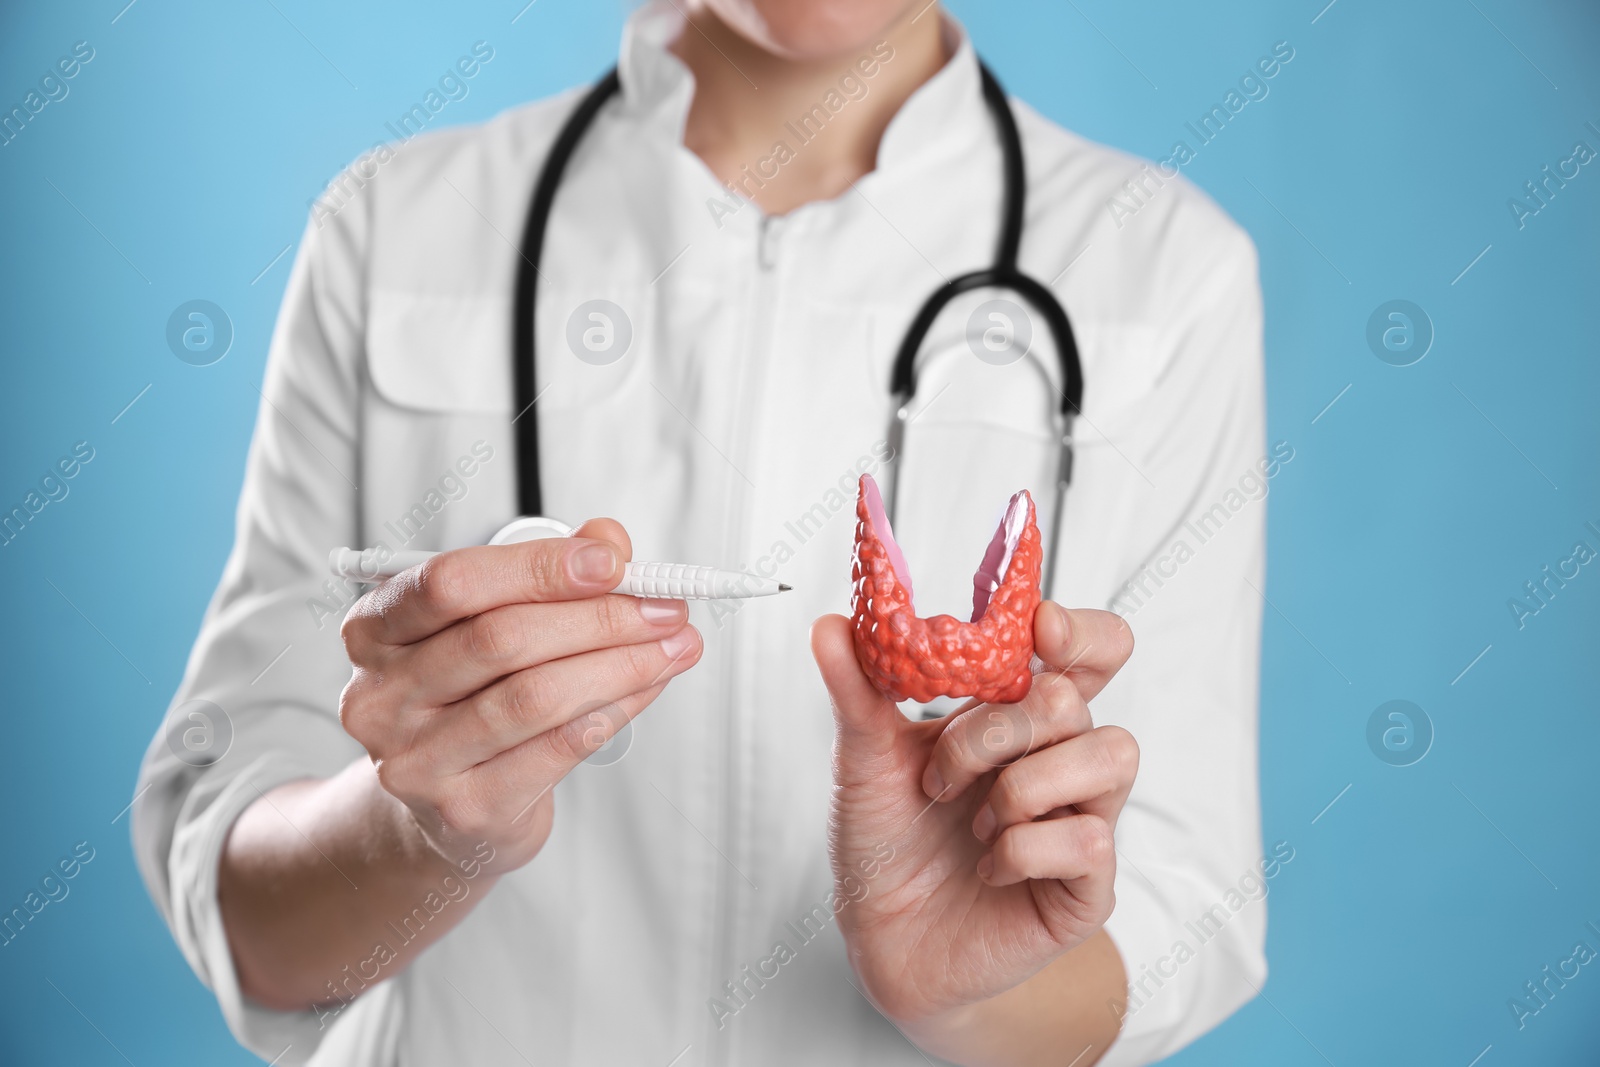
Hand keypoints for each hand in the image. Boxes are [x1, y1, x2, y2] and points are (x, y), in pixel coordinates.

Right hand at [339, 518, 701, 873]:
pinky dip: (615, 710)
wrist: (446, 808)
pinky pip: (556, 750)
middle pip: (501, 638)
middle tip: (666, 608)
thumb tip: (609, 541)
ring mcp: (415, 760)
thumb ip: (546, 573)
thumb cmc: (471, 697)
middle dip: (600, 617)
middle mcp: (381, 695)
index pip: (453, 582)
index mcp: (375, 628)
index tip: (614, 562)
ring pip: (535, 696)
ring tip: (675, 647)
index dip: (538, 567)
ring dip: (621, 665)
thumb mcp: (493, 621)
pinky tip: (648, 688)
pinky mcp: (463, 809)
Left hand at [810, 602, 1136, 1028]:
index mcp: (1019, 714)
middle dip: (992, 731)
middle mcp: (1061, 757)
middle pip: (1074, 698)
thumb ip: (857, 690)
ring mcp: (1084, 817)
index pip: (1090, 648)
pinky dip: (1022, 850)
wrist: (882, 938)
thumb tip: (831, 625)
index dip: (1079, 630)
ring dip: (1021, 784)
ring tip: (973, 823)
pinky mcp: (1090, 883)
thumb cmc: (888, 841)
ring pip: (1110, 753)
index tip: (1038, 627)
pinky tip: (988, 869)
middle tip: (940, 778)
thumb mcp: (865, 760)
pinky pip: (1090, 840)